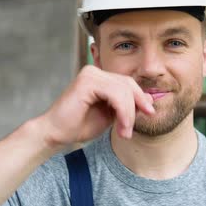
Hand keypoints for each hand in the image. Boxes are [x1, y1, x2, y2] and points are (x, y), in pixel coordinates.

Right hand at [35, 65, 154, 148]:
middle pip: (128, 83)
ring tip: (125, 132)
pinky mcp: (87, 81)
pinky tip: (121, 126)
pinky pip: (115, 93)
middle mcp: (94, 71)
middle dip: (138, 103)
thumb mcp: (110, 115)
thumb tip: (150, 100)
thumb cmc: (79, 125)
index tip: (149, 112)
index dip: (141, 97)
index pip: (127, 83)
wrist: (56, 134)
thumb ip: (126, 106)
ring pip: (123, 90)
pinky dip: (123, 111)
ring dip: (129, 113)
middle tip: (140, 122)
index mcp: (100, 77)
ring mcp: (90, 74)